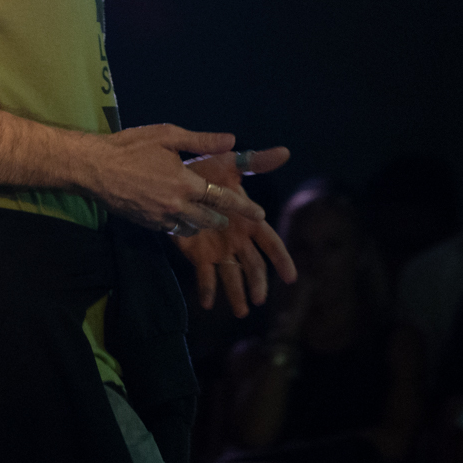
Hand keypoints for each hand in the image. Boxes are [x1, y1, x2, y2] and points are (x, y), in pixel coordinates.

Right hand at [87, 125, 265, 233]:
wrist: (94, 167)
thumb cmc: (130, 147)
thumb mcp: (167, 135)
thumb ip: (201, 141)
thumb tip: (231, 140)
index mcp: (186, 182)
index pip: (224, 199)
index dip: (244, 207)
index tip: (260, 215)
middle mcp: (177, 205)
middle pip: (210, 220)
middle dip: (221, 219)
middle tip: (225, 216)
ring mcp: (160, 217)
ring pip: (191, 228)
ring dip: (200, 223)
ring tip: (202, 216)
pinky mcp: (146, 224)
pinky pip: (170, 228)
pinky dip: (178, 223)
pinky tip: (176, 214)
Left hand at [172, 147, 296, 316]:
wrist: (171, 179)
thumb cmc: (204, 170)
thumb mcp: (228, 165)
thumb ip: (255, 162)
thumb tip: (285, 151)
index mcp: (248, 221)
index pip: (270, 242)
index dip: (281, 259)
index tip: (291, 277)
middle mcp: (237, 238)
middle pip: (253, 265)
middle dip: (257, 283)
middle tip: (258, 300)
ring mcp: (218, 248)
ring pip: (232, 275)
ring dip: (236, 293)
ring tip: (240, 311)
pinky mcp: (197, 254)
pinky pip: (204, 276)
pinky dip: (207, 290)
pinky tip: (208, 304)